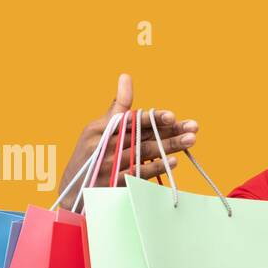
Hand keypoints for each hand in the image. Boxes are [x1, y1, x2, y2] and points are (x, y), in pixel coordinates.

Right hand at [56, 74, 198, 207]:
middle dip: (171, 131)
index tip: (173, 116)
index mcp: (103, 128)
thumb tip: (126, 77)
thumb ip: (118, 107)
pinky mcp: (114, 183)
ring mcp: (110, 165)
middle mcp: (106, 145)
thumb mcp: (98, 129)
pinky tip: (173, 162)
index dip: (154, 118)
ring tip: (190, 140)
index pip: (133, 120)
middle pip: (144, 136)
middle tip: (194, 127)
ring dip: (169, 146)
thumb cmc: (91, 156)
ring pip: (145, 153)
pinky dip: (156, 168)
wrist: (73, 191)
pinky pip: (139, 174)